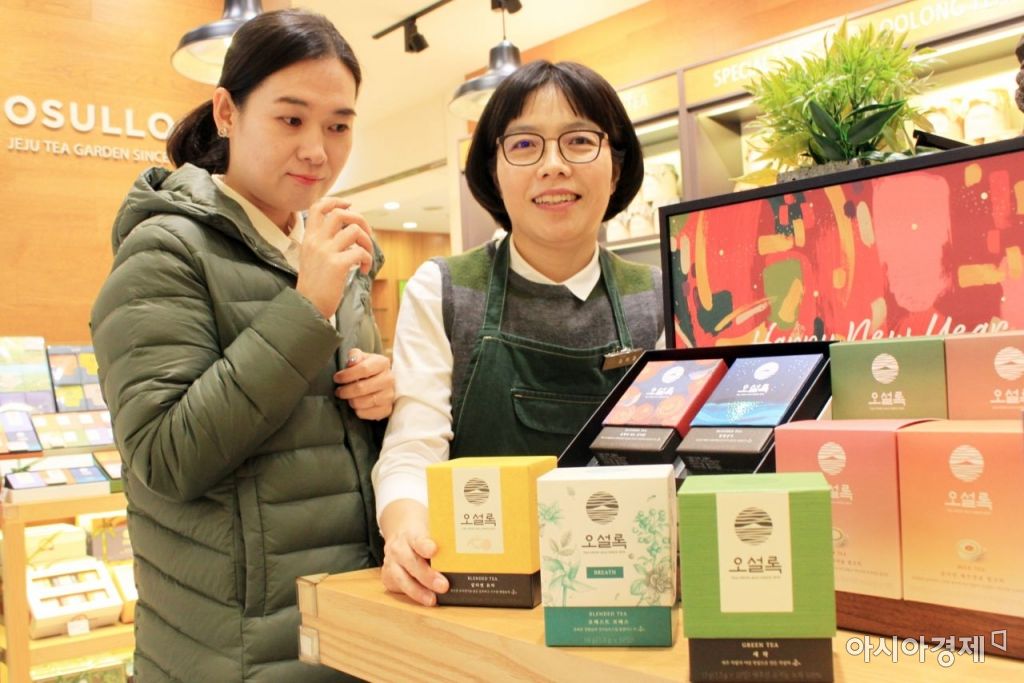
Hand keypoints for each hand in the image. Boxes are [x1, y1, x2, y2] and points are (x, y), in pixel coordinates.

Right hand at [296, 197, 373, 319]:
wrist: (307, 307)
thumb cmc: (314, 286)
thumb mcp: (312, 258)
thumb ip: (324, 243)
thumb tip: (346, 232)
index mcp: (309, 238)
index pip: (319, 207)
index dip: (336, 201)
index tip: (349, 205)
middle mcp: (316, 241)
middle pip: (340, 214)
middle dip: (360, 220)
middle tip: (366, 234)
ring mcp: (326, 252)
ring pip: (354, 230)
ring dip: (367, 242)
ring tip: (366, 256)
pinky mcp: (337, 265)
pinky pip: (360, 252)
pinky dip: (367, 260)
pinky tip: (364, 270)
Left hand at [334, 348, 393, 419]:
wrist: (381, 381)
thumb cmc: (367, 368)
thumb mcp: (361, 357)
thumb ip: (354, 355)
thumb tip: (351, 361)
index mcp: (382, 363)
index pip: (364, 369)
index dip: (347, 375)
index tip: (337, 378)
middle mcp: (389, 379)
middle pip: (362, 388)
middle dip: (345, 391)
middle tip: (338, 391)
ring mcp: (389, 395)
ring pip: (363, 402)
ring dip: (350, 401)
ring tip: (347, 398)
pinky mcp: (387, 409)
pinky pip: (366, 413)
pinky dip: (358, 411)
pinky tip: (356, 405)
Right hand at [379, 499, 448, 606]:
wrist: (400, 530)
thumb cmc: (423, 533)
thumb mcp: (431, 529)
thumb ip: (444, 539)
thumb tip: (473, 548)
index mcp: (411, 533)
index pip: (417, 539)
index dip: (425, 545)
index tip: (434, 550)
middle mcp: (398, 548)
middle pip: (412, 562)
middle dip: (427, 576)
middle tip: (444, 586)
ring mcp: (391, 562)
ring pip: (402, 579)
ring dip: (418, 591)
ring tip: (432, 600)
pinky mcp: (388, 576)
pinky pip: (398, 587)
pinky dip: (411, 595)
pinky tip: (423, 600)